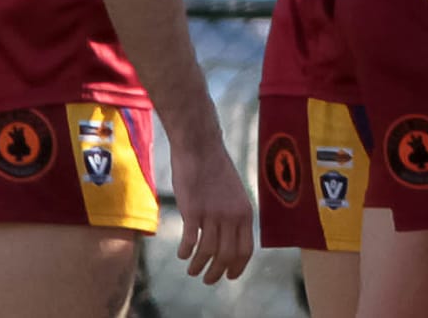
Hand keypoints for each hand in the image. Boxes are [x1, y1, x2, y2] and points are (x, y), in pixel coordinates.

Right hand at [171, 134, 254, 283]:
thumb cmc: (215, 169)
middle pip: (227, 256)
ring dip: (198, 266)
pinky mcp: (193, 210)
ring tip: (192, 271)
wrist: (201, 147)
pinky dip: (185, 252)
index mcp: (245, 212)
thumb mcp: (234, 193)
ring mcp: (213, 213)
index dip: (238, 267)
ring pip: (208, 253)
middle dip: (217, 273)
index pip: (245, 250)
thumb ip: (233, 215)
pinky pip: (190, 240)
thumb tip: (229, 237)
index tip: (229, 276)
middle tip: (207, 280)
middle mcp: (232, 215)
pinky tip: (182, 254)